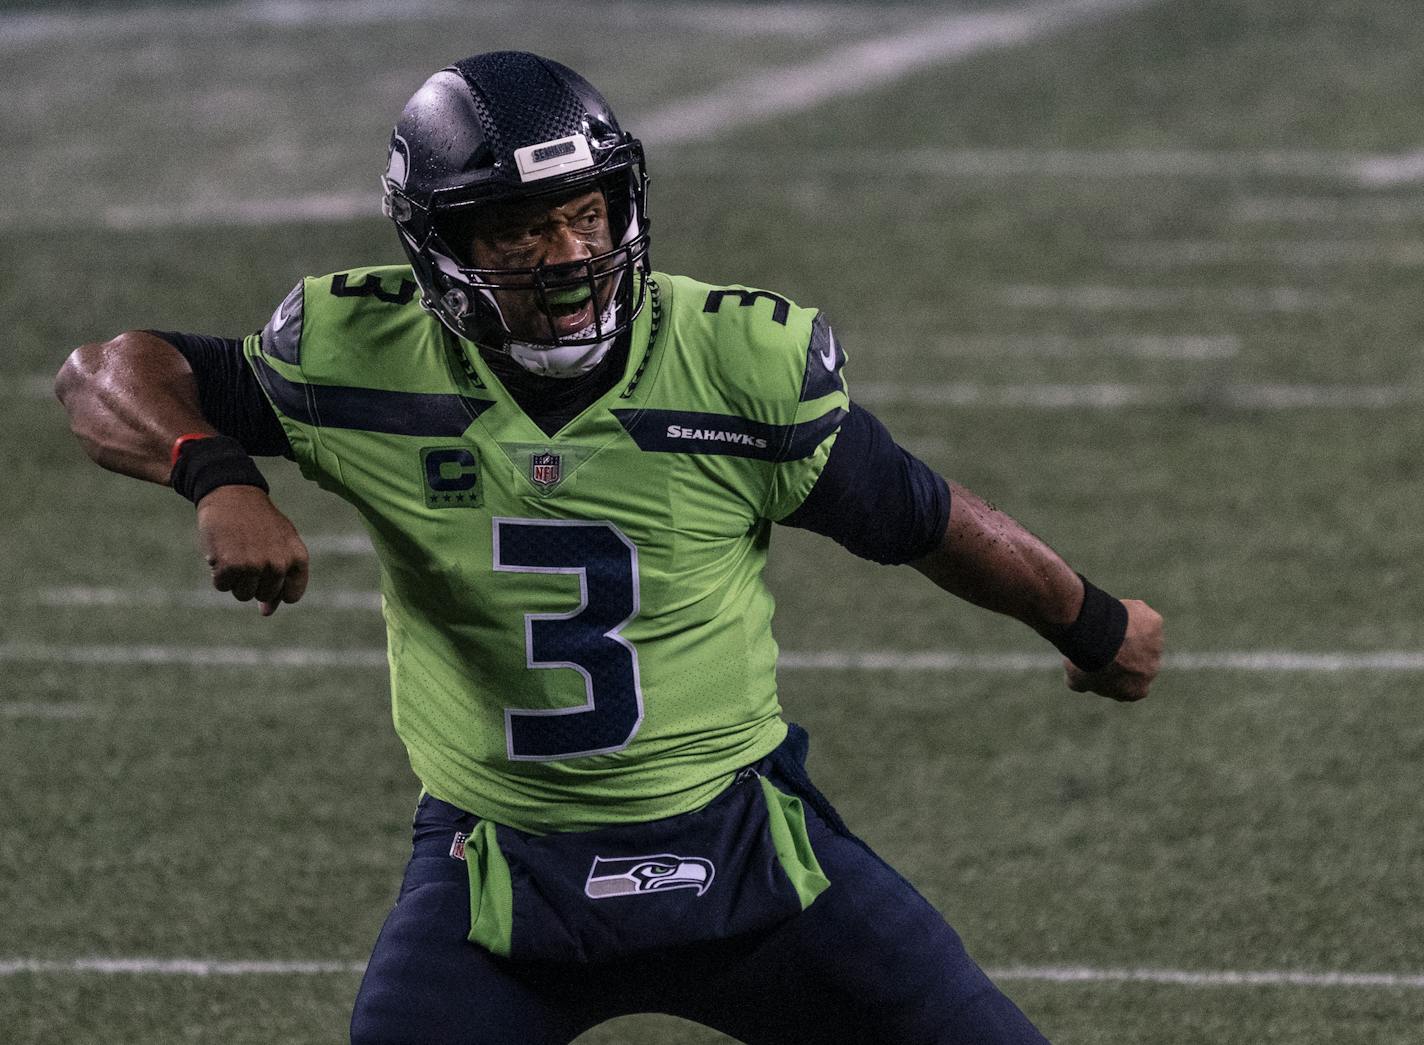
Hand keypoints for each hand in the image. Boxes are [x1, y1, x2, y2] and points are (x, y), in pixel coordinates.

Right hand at [195, 485, 309, 615]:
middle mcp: (279, 564)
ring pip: (242, 594)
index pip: (291, 595)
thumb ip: (280, 577)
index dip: (276, 589)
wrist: (232, 493)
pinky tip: (221, 551)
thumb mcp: (279, 544)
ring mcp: (255, 565)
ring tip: (235, 550)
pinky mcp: (231, 565)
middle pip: (264, 595)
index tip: (266, 571)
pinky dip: (218, 573)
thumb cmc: (257, 522)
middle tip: (248, 553)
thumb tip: (267, 613)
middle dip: (253, 580)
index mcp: (298, 557)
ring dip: (234, 578)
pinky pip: (222, 586)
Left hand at [1063, 599, 1162, 701]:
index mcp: (1138, 690)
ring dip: (1128, 631)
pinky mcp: (1155, 623)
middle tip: (1103, 641)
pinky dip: (1130, 612)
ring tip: (1105, 625)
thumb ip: (1081, 683)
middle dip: (1125, 651)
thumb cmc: (1086, 660)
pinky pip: (1142, 615)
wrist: (1096, 637)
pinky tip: (1113, 612)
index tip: (1103, 661)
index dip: (1116, 672)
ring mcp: (1156, 645)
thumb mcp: (1076, 679)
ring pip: (1142, 636)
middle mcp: (1152, 670)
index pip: (1130, 685)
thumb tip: (1075, 683)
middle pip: (1140, 659)